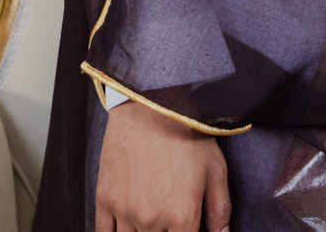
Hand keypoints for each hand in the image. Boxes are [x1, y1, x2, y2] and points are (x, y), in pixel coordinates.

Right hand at [95, 100, 230, 231]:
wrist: (152, 105)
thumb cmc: (187, 133)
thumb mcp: (216, 170)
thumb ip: (220, 210)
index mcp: (181, 216)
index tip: (189, 228)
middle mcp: (150, 220)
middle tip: (170, 221)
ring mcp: (124, 212)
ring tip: (153, 221)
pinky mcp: (104, 200)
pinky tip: (127, 228)